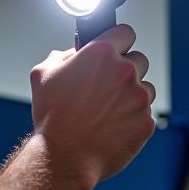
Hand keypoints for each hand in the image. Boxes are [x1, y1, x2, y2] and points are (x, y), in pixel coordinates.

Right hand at [29, 24, 155, 189]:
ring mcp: (138, 97)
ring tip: (109, 109)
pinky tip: (113, 126)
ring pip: (146, 87)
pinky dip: (134, 118)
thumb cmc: (52, 117)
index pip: (125, 32)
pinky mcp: (146, 122)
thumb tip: (72, 54)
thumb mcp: (42, 75)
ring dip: (133, 94)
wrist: (65, 157)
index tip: (115, 48)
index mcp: (101, 54)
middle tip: (108, 85)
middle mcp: (124, 71)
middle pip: (139, 59)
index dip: (118, 40)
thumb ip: (60, 56)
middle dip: (126, 69)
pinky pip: (146, 113)